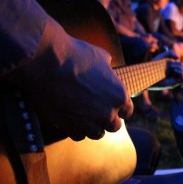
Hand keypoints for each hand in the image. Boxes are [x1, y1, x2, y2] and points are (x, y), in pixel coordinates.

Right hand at [10, 19, 132, 140]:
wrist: (46, 62)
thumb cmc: (75, 55)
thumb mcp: (100, 56)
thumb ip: (107, 68)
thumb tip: (107, 68)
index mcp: (119, 95)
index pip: (127, 111)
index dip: (120, 108)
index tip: (114, 106)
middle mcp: (106, 113)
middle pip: (114, 126)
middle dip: (107, 119)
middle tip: (98, 110)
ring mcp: (88, 122)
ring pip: (96, 134)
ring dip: (93, 126)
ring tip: (85, 116)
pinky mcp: (68, 126)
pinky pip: (77, 135)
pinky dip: (76, 129)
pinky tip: (72, 118)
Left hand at [152, 48, 182, 85]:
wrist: (149, 73)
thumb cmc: (153, 65)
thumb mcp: (162, 56)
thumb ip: (170, 53)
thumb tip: (178, 58)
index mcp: (170, 70)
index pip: (180, 65)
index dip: (176, 62)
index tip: (168, 62)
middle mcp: (172, 76)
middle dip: (178, 65)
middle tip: (170, 66)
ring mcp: (173, 80)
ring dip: (179, 68)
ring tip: (172, 68)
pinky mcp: (173, 84)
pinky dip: (180, 73)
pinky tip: (174, 70)